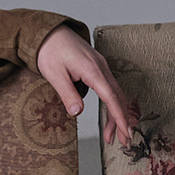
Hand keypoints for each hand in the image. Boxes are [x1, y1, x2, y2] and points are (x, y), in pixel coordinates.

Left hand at [37, 23, 134, 146]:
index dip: (119, 116)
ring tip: (114, 136)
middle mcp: (101, 68)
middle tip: (124, 142)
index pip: (110, 96)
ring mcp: (101, 67)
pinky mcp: (98, 69)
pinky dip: (112, 104)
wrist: (49, 32)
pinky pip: (110, 88)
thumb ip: (67, 94)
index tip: (125, 132)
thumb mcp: (54, 74)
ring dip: (117, 115)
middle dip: (122, 121)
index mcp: (92, 69)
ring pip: (115, 94)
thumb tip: (77, 112)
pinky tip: (110, 117)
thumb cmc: (50, 51)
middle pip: (117, 97)